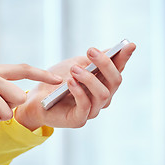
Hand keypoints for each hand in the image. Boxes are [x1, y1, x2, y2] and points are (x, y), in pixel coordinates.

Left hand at [15, 43, 135, 130]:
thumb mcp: (75, 65)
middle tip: (90, 50)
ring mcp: (92, 110)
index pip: (118, 70)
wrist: (35, 100)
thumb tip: (111, 50)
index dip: (124, 58)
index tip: (129, 44)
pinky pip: (85, 106)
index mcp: (103, 83)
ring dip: (89, 78)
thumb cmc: (56, 82)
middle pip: (115, 81)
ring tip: (74, 69)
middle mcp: (102, 98)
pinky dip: (79, 92)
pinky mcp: (79, 120)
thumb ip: (92, 61)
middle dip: (105, 64)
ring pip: (102, 94)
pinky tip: (70, 82)